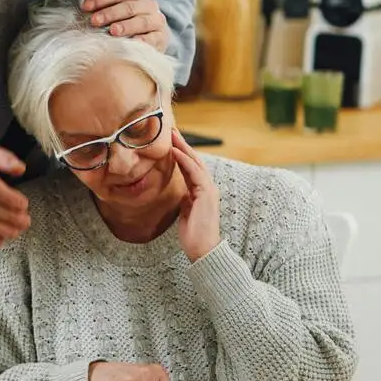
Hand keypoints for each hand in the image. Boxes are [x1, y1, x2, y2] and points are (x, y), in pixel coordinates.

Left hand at [81, 0, 169, 51]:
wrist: (149, 38)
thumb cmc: (126, 19)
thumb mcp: (114, 5)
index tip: (85, 6)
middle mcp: (150, 5)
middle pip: (129, 6)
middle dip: (110, 13)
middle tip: (93, 21)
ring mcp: (157, 22)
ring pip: (142, 21)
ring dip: (126, 26)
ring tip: (112, 31)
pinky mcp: (161, 38)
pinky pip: (153, 39)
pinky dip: (143, 41)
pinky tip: (133, 43)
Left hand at [172, 130, 220, 261]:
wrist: (203, 250)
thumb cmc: (193, 234)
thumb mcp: (186, 211)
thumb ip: (185, 199)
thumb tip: (181, 193)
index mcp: (202, 191)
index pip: (191, 167)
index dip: (181, 154)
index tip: (171, 142)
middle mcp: (208, 187)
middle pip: (194, 160)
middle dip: (183, 145)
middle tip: (171, 130)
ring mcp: (209, 189)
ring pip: (195, 162)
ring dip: (183, 147)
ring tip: (172, 135)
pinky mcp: (206, 193)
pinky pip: (194, 172)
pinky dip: (184, 160)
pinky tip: (175, 151)